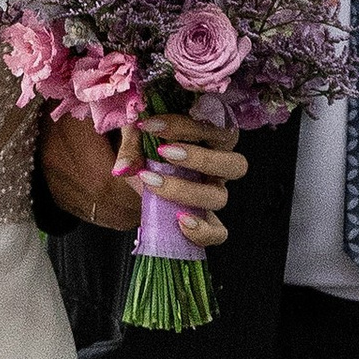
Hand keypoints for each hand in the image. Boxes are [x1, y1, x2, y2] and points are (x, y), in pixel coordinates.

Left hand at [41, 113, 247, 247]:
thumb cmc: (149, 144)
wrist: (144, 172)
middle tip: (163, 152)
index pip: (214, 127)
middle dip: (199, 158)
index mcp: (214, 137)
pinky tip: (178, 220)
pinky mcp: (207, 220)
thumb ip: (132, 144)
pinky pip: (218, 233)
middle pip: (235, 164)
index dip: (183, 125)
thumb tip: (123, 167)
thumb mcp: (139, 135)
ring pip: (220, 197)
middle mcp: (222, 165)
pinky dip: (202, 231)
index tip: (149, 125)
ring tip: (153, 182)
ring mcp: (216, 194)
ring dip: (186, 190)